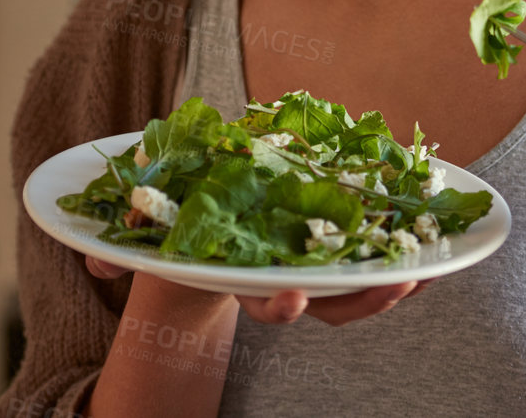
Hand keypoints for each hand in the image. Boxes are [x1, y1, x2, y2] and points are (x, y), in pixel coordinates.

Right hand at [84, 255, 431, 324]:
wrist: (200, 220)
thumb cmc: (176, 226)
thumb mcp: (148, 238)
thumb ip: (123, 250)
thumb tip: (94, 265)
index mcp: (240, 273)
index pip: (262, 297)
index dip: (280, 304)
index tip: (292, 299)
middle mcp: (279, 276)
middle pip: (326, 301)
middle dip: (358, 302)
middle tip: (390, 290)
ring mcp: (309, 262)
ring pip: (357, 285)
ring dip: (392, 282)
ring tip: (422, 274)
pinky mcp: (331, 237)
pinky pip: (370, 251)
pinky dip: (399, 247)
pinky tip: (431, 240)